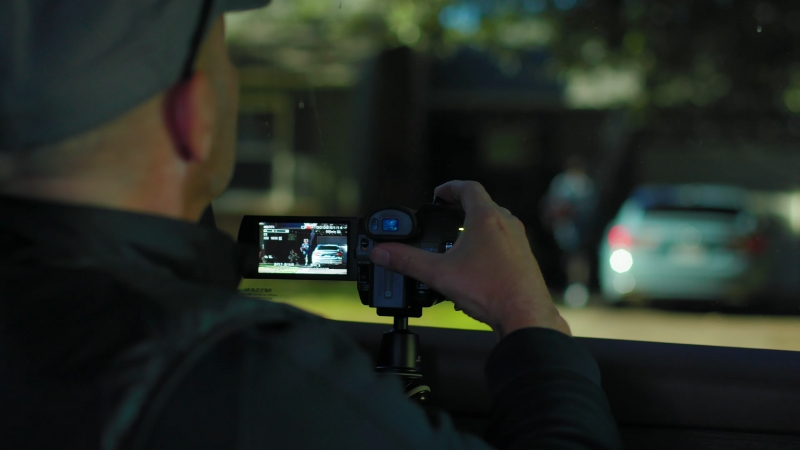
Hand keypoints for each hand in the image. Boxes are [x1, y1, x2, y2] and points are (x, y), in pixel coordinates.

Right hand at [369, 180, 570, 338]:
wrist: (525, 315)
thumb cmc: (490, 291)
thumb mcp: (439, 274)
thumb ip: (407, 261)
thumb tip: (381, 253)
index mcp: (487, 218)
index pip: (468, 187)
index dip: (450, 187)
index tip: (438, 193)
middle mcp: (507, 224)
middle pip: (482, 204)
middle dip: (461, 206)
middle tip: (445, 213)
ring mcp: (519, 241)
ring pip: (495, 223)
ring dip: (476, 225)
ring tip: (458, 238)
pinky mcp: (524, 258)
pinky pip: (504, 242)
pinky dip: (487, 243)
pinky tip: (476, 264)